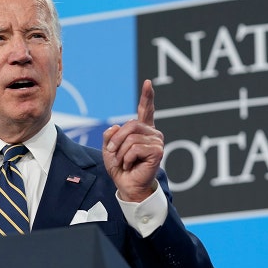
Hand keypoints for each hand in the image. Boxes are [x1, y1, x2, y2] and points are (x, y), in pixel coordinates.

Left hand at [102, 80, 163, 201]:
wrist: (126, 185)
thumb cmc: (120, 167)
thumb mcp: (109, 148)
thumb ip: (110, 135)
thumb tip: (116, 127)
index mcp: (141, 130)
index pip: (146, 110)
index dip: (147, 96)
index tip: (148, 83)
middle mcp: (151, 133)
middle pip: (130, 125)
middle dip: (116, 140)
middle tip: (113, 154)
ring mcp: (156, 141)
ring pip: (131, 138)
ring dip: (121, 153)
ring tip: (123, 162)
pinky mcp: (157, 151)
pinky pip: (135, 148)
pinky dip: (127, 158)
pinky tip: (130, 165)